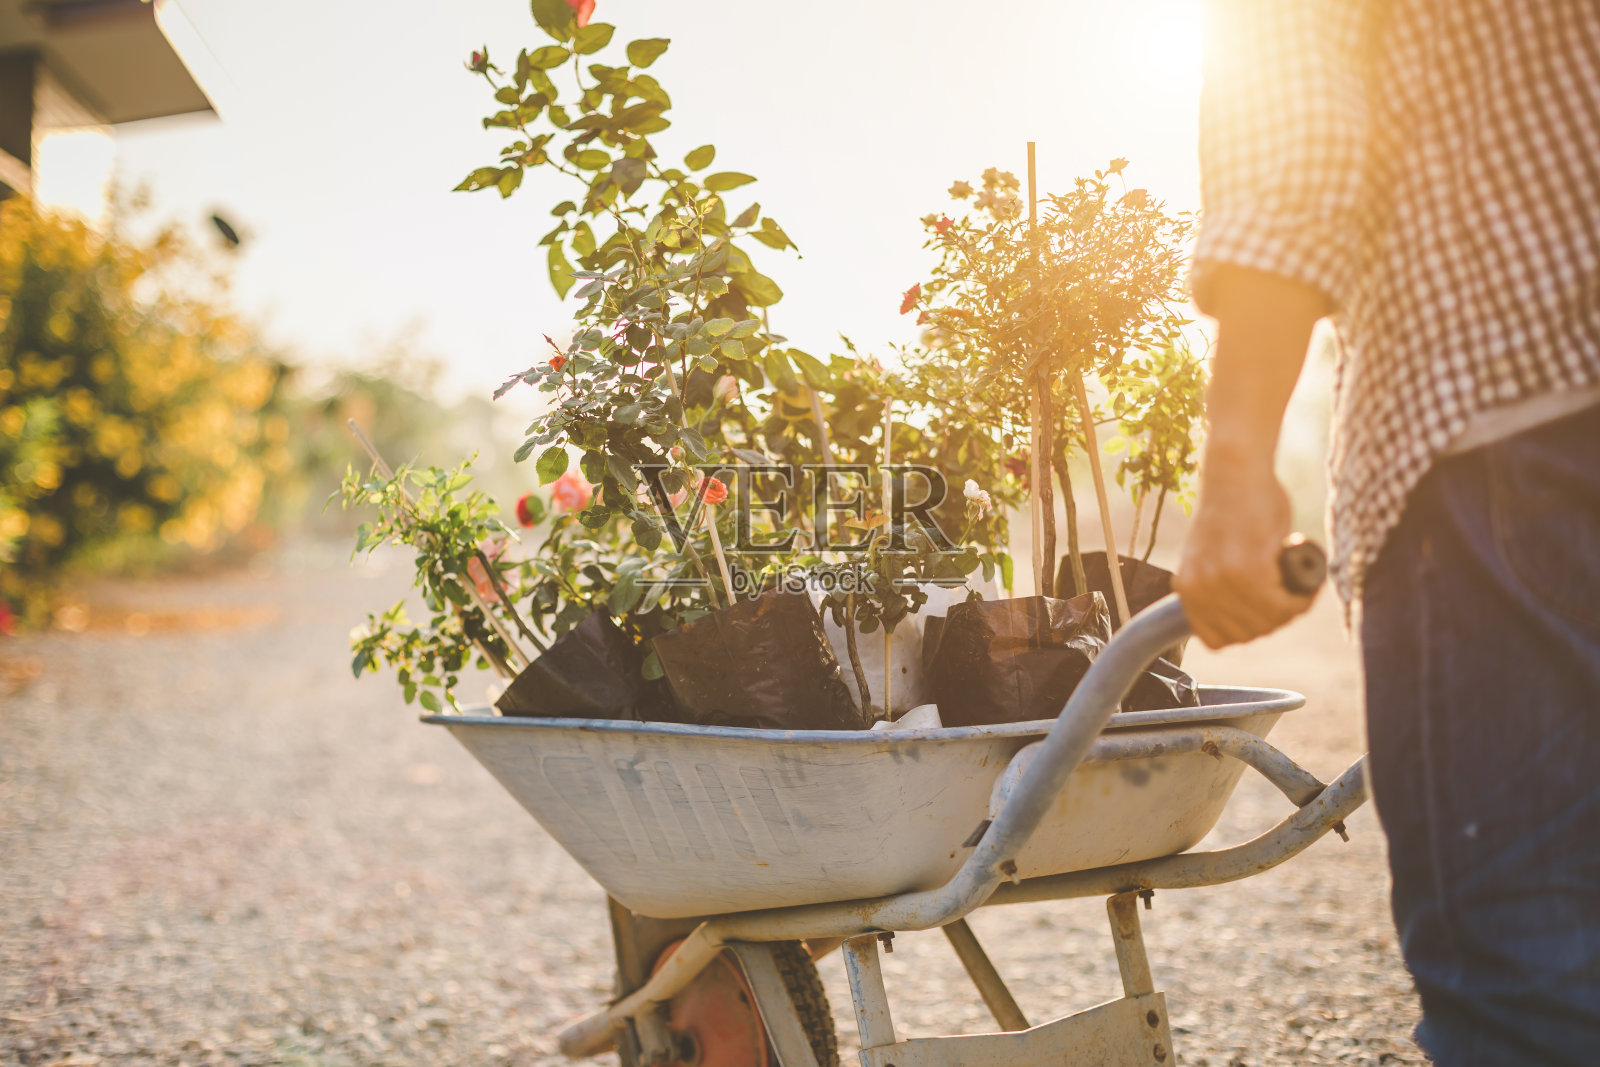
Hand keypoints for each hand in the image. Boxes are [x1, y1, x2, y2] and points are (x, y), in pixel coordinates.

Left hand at [1173, 457, 1316, 647]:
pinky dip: (1302, 598)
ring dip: (1292, 608)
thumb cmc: (1235, 508)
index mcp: (1186, 588)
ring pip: (1269, 621)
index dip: (1249, 630)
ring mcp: (1221, 582)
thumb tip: (1251, 620)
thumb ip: (1223, 588)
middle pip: (1248, 634)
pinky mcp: (1247, 570)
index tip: (1268, 611)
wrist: (1236, 471)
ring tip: (1300, 585)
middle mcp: (1198, 590)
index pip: (1218, 640)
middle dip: (1276, 619)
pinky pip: (1283, 605)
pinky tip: (1307, 583)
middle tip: (1293, 595)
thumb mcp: (1216, 557)